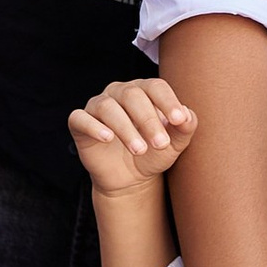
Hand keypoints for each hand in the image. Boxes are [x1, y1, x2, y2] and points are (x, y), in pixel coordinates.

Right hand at [68, 79, 195, 194]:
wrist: (130, 179)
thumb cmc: (153, 153)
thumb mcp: (174, 144)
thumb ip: (184, 128)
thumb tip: (187, 115)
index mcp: (144, 91)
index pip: (156, 87)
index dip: (168, 101)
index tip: (179, 120)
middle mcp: (119, 92)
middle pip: (133, 95)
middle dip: (148, 120)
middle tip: (160, 144)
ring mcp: (98, 106)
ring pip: (108, 107)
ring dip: (125, 128)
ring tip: (139, 149)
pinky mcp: (79, 123)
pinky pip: (80, 118)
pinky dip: (93, 126)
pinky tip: (107, 138)